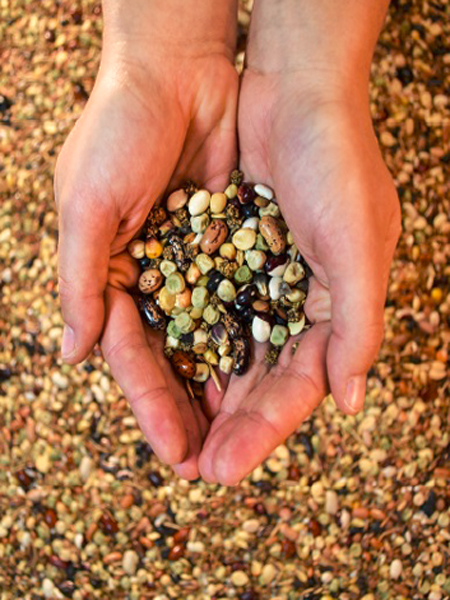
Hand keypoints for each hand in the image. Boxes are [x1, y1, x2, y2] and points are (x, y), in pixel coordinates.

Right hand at [55, 25, 237, 479]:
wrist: (175, 74)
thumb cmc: (119, 131)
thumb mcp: (88, 204)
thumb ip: (82, 281)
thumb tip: (74, 357)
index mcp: (110, 278)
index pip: (132, 359)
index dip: (153, 407)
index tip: (177, 455)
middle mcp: (152, 282)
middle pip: (173, 362)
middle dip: (191, 415)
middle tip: (213, 467)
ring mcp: (193, 268)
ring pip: (209, 342)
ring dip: (224, 391)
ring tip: (242, 441)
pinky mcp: (228, 248)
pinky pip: (242, 305)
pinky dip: (251, 342)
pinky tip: (266, 378)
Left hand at [198, 71, 400, 485]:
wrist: (295, 92)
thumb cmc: (337, 163)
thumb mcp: (358, 243)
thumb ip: (357, 325)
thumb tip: (350, 403)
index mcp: (333, 309)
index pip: (298, 384)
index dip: (264, 430)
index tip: (225, 469)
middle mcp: (294, 303)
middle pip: (257, 379)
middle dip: (227, 425)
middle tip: (192, 470)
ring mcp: (255, 281)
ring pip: (224, 351)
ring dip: (200, 393)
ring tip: (171, 439)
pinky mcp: (223, 256)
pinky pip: (199, 308)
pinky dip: (182, 339)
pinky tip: (160, 373)